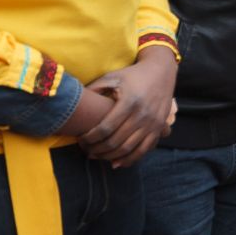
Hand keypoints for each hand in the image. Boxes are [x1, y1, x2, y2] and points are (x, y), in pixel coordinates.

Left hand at [79, 49, 177, 167]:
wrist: (161, 71)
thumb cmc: (132, 75)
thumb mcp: (112, 77)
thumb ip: (94, 89)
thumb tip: (75, 102)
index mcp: (129, 101)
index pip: (105, 128)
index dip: (91, 138)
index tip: (81, 139)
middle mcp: (142, 114)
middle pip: (115, 142)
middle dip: (97, 149)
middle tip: (86, 150)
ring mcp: (152, 123)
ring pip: (128, 149)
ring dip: (110, 157)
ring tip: (97, 156)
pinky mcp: (159, 128)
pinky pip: (143, 151)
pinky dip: (129, 160)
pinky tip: (116, 163)